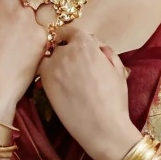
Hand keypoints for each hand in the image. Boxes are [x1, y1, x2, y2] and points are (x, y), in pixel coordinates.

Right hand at [0, 0, 46, 119]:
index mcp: (1, 3)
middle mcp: (22, 10)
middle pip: (20, 0)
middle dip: (11, 9)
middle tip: (1, 29)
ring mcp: (35, 25)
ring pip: (32, 14)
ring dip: (25, 21)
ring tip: (12, 40)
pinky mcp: (44, 41)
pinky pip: (40, 31)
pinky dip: (33, 36)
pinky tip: (21, 50)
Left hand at [36, 25, 141, 159]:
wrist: (103, 127)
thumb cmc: (114, 100)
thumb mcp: (118, 69)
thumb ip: (106, 51)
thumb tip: (96, 45)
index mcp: (86, 44)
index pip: (71, 31)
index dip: (72, 38)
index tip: (72, 45)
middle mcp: (66, 51)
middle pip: (60, 45)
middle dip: (66, 52)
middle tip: (75, 67)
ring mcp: (53, 67)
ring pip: (50, 58)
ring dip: (56, 63)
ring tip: (68, 79)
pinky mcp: (45, 83)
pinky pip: (43, 71)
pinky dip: (48, 75)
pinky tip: (59, 87)